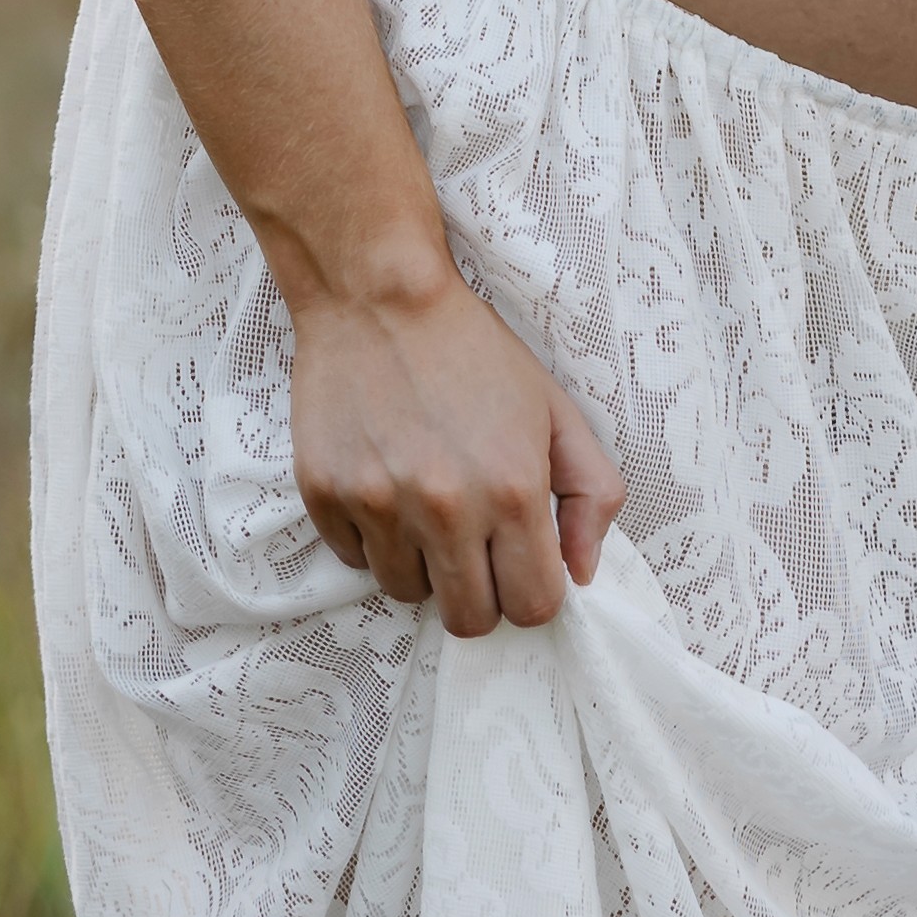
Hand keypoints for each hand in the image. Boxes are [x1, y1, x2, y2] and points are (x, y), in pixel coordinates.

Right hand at [289, 257, 627, 632]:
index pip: (533, 607)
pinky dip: (373, 538)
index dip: (533, 591)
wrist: (378, 295)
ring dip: (423, 565)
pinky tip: (384, 483)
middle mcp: (446, 509)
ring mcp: (378, 506)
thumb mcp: (555, 408)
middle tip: (474, 544)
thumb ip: (593, 494)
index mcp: (513, 490)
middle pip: (469, 620)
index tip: (520, 561)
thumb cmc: (474, 350)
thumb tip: (584, 572)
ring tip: (426, 504)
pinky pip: (354, 560)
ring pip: (407, 593)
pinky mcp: (324, 496)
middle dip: (480, 593)